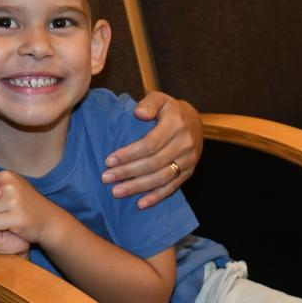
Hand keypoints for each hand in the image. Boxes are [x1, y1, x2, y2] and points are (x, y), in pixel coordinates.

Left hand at [103, 93, 202, 208]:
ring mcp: (189, 160)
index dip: (129, 154)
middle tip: (106, 178)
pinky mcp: (189, 172)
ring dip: (138, 187)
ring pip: (161, 178)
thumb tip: (138, 113)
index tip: (109, 160)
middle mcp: (185, 143)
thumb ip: (149, 103)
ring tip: (117, 192)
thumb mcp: (160, 98)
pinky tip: (140, 204)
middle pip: (153, 163)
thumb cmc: (169, 110)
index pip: (150, 144)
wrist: (195, 121)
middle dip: (127, 172)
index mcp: (176, 124)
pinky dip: (156, 197)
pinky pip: (172, 187)